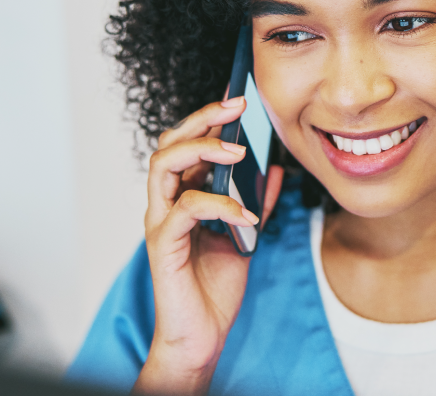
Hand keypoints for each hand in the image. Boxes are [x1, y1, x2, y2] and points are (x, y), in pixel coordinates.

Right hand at [133, 96, 283, 395]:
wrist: (202, 335)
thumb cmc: (214, 287)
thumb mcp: (245, 236)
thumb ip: (256, 202)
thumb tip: (275, 170)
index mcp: (181, 197)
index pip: (186, 144)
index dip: (208, 119)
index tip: (239, 101)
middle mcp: (165, 204)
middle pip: (169, 143)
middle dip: (202, 119)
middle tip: (236, 108)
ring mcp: (160, 222)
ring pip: (164, 165)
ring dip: (203, 151)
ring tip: (239, 152)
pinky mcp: (163, 245)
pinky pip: (185, 210)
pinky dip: (219, 205)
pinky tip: (246, 215)